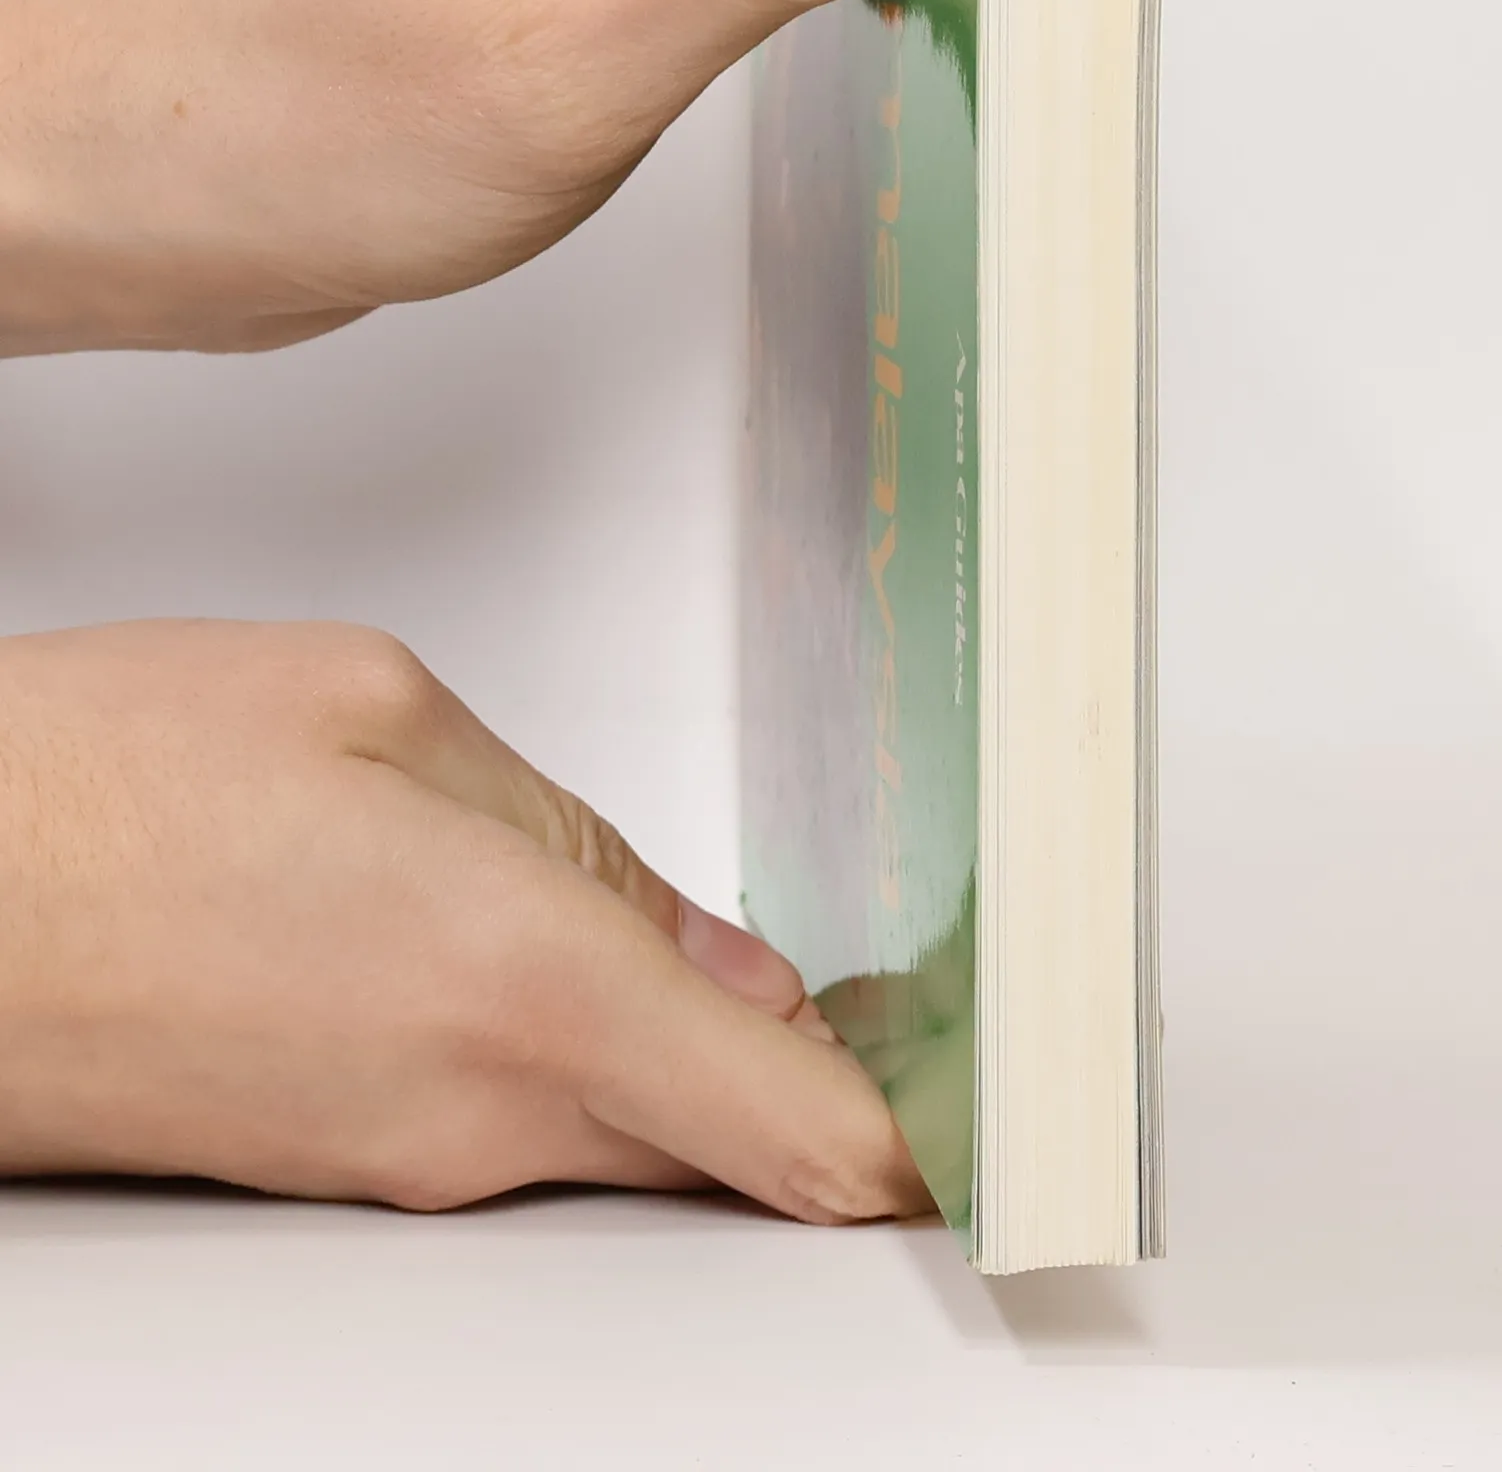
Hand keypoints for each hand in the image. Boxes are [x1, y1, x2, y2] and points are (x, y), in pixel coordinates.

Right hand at [0, 621, 931, 1219]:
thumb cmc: (109, 778)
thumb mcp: (385, 716)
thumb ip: (584, 848)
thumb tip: (720, 962)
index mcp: (525, 978)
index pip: (796, 1132)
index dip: (925, 1149)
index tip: (1010, 1130)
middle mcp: (478, 1112)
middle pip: (733, 1146)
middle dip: (824, 1086)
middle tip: (906, 999)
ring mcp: (406, 1164)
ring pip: (633, 1134)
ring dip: (701, 1062)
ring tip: (737, 960)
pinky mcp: (346, 1169)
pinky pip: (528, 1131)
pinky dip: (593, 1068)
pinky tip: (565, 966)